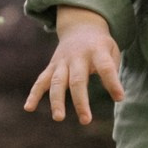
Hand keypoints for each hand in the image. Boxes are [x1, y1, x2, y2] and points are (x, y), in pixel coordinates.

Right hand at [25, 10, 125, 125]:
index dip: (112, 83)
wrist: (80, 26)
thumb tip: (115, 96)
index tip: (119, 98)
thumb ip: (112, 70)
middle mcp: (77, 56)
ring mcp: (62, 62)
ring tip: (58, 118)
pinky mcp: (52, 67)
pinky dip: (34, 94)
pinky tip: (28, 108)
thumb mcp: (112, 50)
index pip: (105, 68)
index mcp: (97, 51)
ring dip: (57, 101)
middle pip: (77, 80)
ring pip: (57, 82)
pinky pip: (41, 81)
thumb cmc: (101, 46)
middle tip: (86, 120)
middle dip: (80, 101)